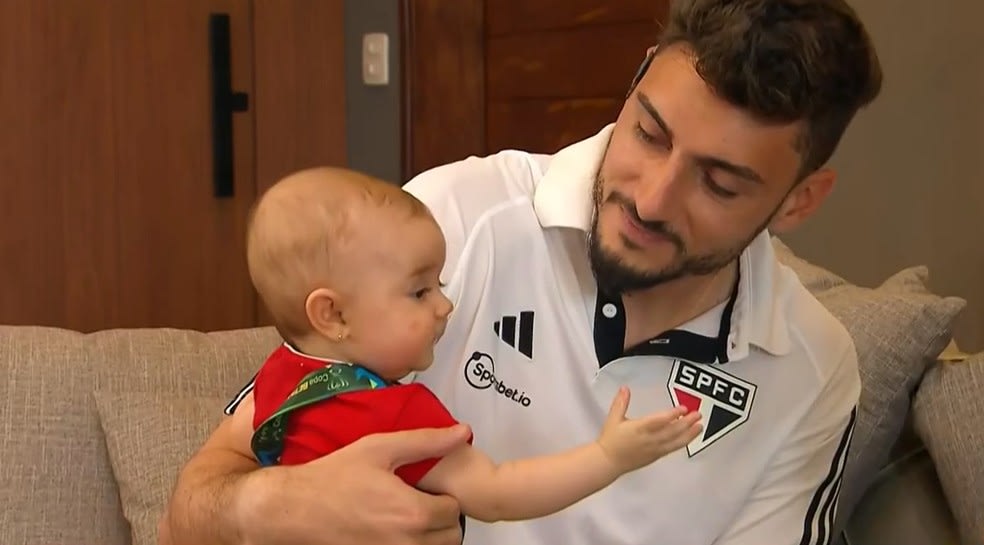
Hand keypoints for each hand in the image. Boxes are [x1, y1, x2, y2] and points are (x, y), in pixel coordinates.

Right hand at [235, 425, 471, 544]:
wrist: (295, 508)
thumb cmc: (333, 477)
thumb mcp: (380, 448)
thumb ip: (426, 441)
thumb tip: (461, 433)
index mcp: (413, 513)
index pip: (455, 511)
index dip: (444, 495)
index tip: (429, 487)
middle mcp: (406, 543)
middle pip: (449, 537)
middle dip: (442, 518)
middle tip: (422, 500)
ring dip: (429, 535)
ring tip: (408, 514)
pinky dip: (409, 543)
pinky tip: (393, 527)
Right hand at [596, 387, 701, 472]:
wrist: (608, 462)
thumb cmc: (611, 440)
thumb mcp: (613, 418)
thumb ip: (621, 402)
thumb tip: (625, 388)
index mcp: (638, 429)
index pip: (659, 421)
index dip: (672, 415)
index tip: (683, 408)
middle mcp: (649, 440)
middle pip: (671, 431)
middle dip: (686, 422)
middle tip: (698, 414)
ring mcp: (654, 449)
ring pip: (675, 442)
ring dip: (689, 434)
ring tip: (699, 426)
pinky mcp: (656, 455)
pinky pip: (672, 448)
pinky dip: (683, 442)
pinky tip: (689, 437)